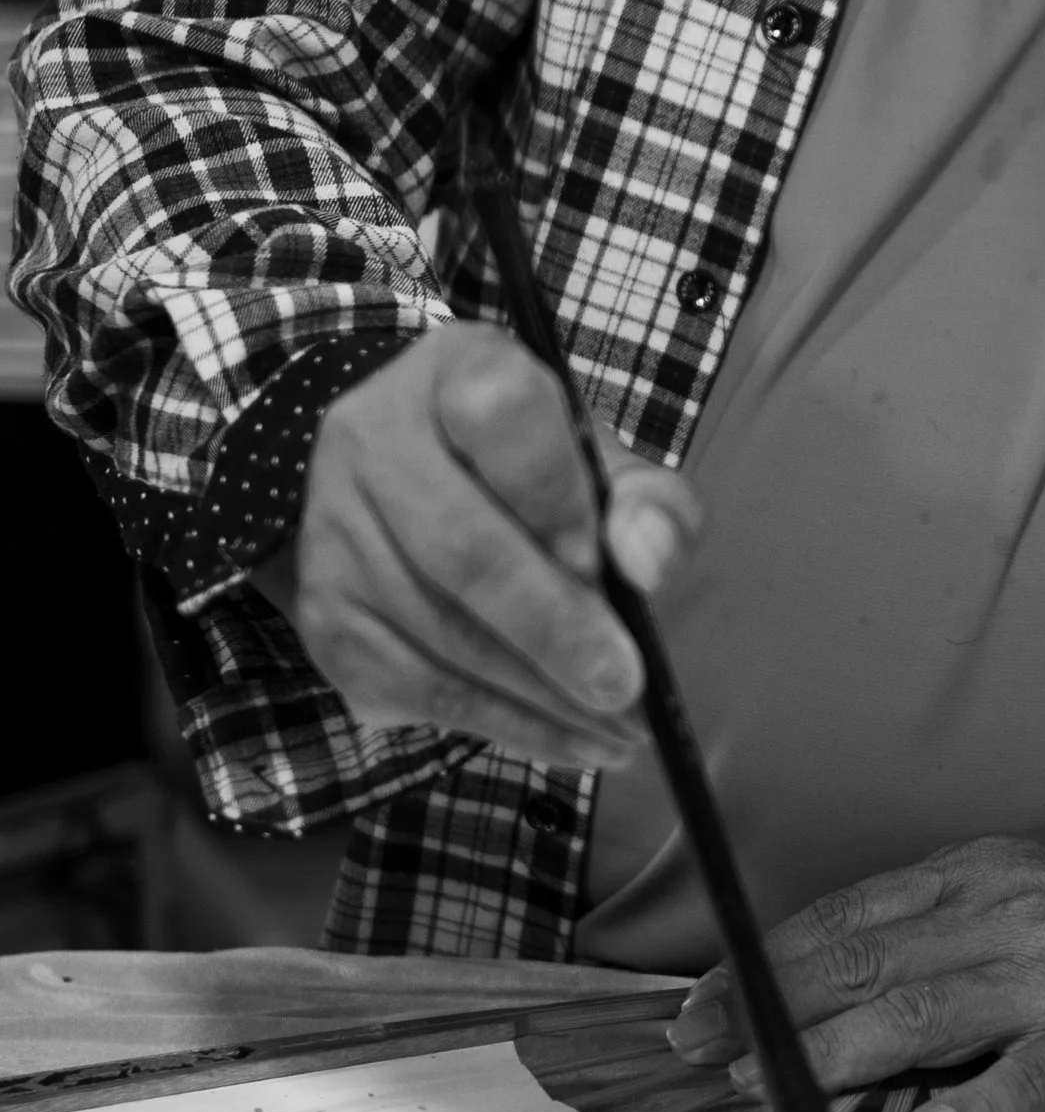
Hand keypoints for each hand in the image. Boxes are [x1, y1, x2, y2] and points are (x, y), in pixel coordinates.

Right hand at [271, 323, 699, 769]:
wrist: (389, 481)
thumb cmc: (519, 469)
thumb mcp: (594, 456)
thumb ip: (647, 500)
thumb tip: (651, 564)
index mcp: (457, 372)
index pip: (501, 413)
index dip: (555, 499)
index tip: (604, 565)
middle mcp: (375, 441)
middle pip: (461, 547)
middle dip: (554, 629)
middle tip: (623, 687)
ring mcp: (336, 532)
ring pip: (437, 633)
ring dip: (537, 698)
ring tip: (618, 733)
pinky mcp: (325, 617)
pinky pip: (412, 689)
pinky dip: (500, 725)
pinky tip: (565, 739)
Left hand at [666, 834, 1044, 1111]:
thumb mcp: (1027, 886)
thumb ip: (942, 923)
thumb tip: (834, 980)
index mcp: (979, 875)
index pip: (846, 919)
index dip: (764, 963)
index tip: (702, 1004)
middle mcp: (1006, 917)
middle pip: (862, 964)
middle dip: (768, 1010)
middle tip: (701, 1052)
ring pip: (923, 1015)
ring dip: (833, 1054)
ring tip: (772, 1088)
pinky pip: (1029, 1077)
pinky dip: (974, 1109)